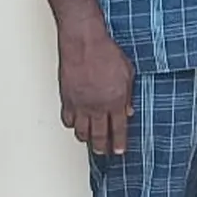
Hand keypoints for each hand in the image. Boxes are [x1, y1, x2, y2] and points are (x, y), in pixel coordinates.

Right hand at [58, 23, 133, 155]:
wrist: (84, 43)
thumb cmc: (106, 53)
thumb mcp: (128, 73)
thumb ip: (129, 94)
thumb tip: (129, 111)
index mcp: (115, 101)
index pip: (118, 129)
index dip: (119, 143)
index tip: (119, 151)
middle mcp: (97, 107)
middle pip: (99, 136)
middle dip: (102, 147)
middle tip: (104, 153)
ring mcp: (80, 104)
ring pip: (81, 131)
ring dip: (86, 138)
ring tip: (90, 142)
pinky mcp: (67, 99)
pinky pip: (68, 119)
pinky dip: (72, 124)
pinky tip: (76, 124)